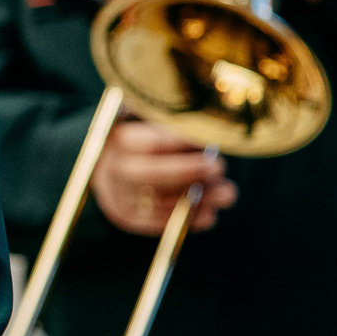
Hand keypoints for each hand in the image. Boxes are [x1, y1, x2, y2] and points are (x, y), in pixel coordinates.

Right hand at [91, 119, 235, 235]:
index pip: (151, 144)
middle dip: (190, 171)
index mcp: (118, 141)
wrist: (108, 169)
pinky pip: (161, 223)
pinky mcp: (129, 217)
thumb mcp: (142, 117)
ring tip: (228, 192)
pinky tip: (211, 212)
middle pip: (154, 174)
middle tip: (219, 166)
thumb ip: (165, 115)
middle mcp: (117, 171)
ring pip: (162, 201)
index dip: (182, 143)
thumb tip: (201, 113)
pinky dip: (189, 219)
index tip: (207, 139)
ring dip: (200, 198)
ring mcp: (122, 196)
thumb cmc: (138, 137)